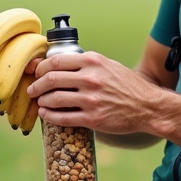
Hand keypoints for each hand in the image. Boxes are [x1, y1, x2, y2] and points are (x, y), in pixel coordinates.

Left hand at [27, 51, 162, 134]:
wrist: (147, 106)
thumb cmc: (128, 85)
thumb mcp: (108, 65)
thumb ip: (86, 64)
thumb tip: (60, 65)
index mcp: (93, 62)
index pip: (56, 61)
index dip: (41, 68)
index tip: (36, 73)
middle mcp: (91, 78)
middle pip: (51, 79)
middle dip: (36, 85)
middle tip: (32, 90)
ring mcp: (91, 99)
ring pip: (54, 99)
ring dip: (42, 101)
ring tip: (39, 103)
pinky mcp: (93, 118)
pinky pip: (63, 117)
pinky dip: (49, 116)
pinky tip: (46, 114)